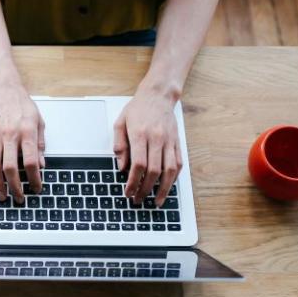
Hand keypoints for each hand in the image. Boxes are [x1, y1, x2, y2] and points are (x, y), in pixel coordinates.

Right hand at [0, 83, 44, 201]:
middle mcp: (10, 135)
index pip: (31, 161)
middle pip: (10, 167)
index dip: (35, 178)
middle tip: (18, 198)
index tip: (37, 188)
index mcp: (26, 132)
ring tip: (1, 194)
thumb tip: (42, 165)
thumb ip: (40, 144)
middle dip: (14, 186)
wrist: (5, 90)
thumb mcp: (39, 122)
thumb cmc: (23, 105)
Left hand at [112, 87, 181, 206]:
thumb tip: (121, 167)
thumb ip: (119, 145)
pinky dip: (173, 178)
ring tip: (157, 201)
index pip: (138, 164)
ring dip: (164, 189)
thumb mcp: (120, 123)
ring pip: (170, 170)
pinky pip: (178, 164)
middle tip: (138, 199)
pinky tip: (167, 187)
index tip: (128, 192)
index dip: (133, 181)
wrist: (158, 95)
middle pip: (154, 170)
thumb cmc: (137, 109)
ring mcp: (169, 141)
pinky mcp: (177, 142)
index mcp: (140, 134)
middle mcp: (156, 139)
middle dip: (146, 189)